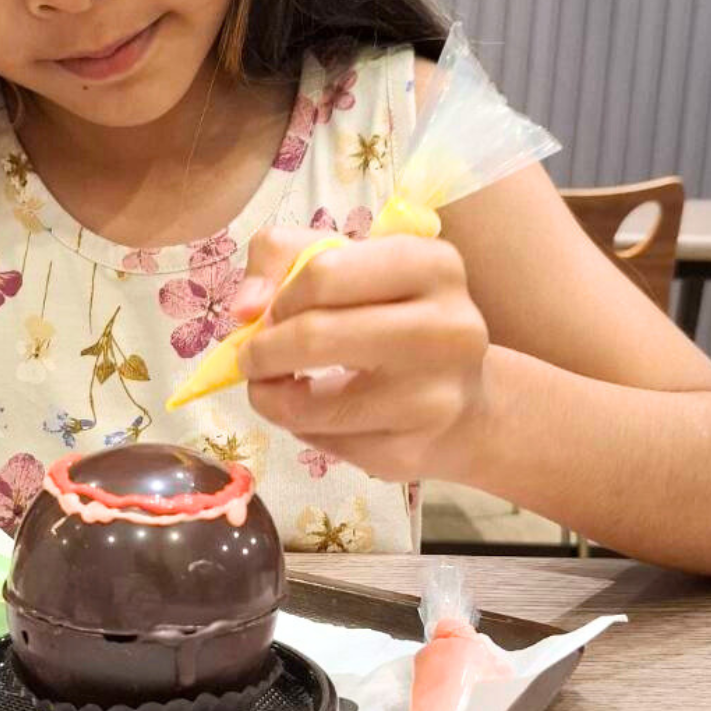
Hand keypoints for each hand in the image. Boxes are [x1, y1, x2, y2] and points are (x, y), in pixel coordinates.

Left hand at [232, 227, 489, 482]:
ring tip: (274, 386)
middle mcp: (448, 330)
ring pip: (307, 404)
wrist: (467, 405)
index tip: (272, 312)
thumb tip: (244, 309)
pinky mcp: (410, 454)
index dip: (280, 297)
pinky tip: (319, 414)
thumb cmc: (395, 319)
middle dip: (261, 351)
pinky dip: (301, 428)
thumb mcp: (351, 263)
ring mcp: (433, 399)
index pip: (324, 273)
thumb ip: (283, 256)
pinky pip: (322, 443)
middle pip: (314, 337)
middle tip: (253, 356)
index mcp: (434, 266)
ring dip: (269, 396)